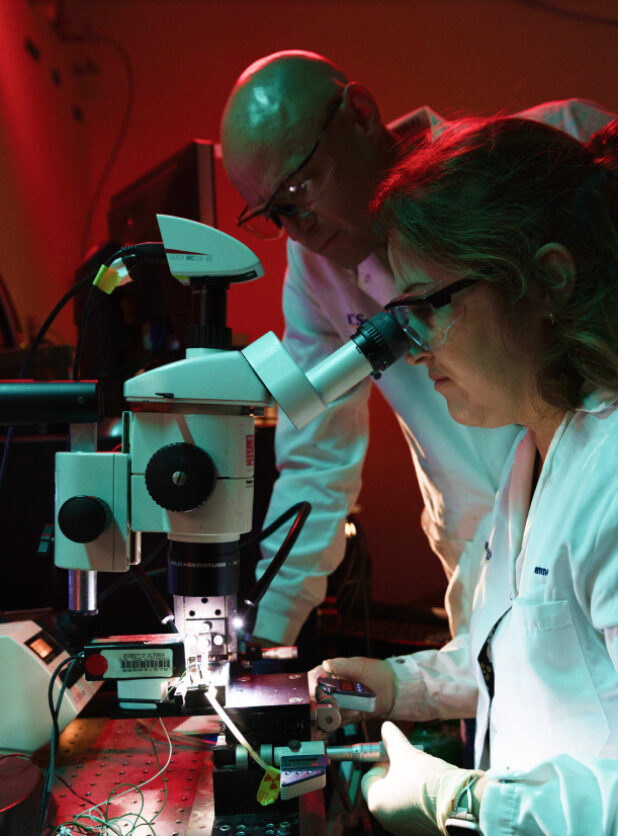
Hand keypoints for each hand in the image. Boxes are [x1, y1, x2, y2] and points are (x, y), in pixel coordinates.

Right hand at [308, 656, 395, 723]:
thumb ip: (341, 665)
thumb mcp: (357, 666)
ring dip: (318, 719)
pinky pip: (333, 724)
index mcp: (329, 674)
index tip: (311, 693)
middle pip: (313, 699)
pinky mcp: (345, 717)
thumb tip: (326, 663)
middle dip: (311, 707)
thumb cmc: (373, 671)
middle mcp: (329, 690)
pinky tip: (326, 729)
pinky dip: (329, 727)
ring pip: (321, 713)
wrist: (391, 689)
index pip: (312, 680)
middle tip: (312, 711)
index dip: (308, 687)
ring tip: (318, 723)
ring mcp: (336, 705)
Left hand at [361, 721, 483, 835]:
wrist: (458, 803)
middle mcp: (385, 820)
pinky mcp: (418, 831)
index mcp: (376, 802)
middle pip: (384, 789)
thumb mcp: (406, 753)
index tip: (396, 757)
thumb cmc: (426, 779)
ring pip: (398, 800)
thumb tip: (386, 727)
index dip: (382, 763)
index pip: (369, 777)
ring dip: (406, 786)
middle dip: (395, 774)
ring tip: (422, 777)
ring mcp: (402, 828)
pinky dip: (417, 800)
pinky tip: (430, 791)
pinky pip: (411, 812)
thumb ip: (391, 739)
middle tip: (409, 764)